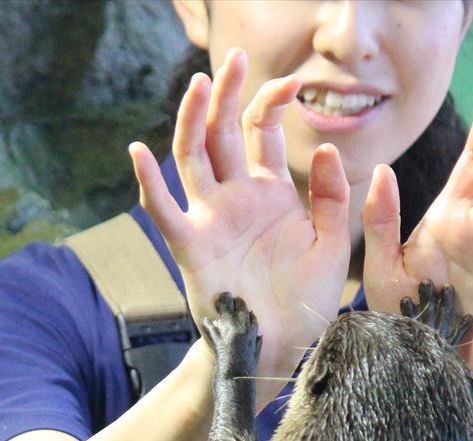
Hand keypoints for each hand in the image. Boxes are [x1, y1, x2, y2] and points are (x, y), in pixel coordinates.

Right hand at [130, 49, 350, 393]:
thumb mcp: (333, 247)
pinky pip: (164, 211)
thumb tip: (325, 149)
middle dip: (228, 94)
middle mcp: (236, 198)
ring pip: (192, 158)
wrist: (279, 350)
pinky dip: (148, 183)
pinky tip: (138, 151)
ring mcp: (210, 219)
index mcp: (271, 193)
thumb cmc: (305, 302)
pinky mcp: (191, 248)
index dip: (273, 101)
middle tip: (234, 58)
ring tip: (200, 86)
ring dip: (193, 121)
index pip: (263, 132)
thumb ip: (333, 200)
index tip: (295, 81)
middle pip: (223, 132)